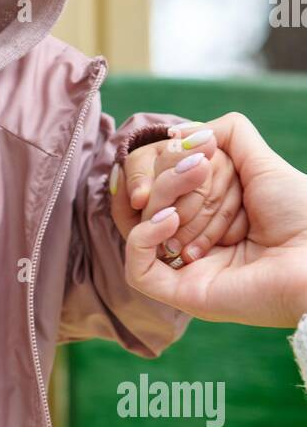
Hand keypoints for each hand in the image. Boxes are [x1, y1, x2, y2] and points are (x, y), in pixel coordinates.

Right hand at [124, 112, 306, 327]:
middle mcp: (195, 240)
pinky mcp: (182, 293)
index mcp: (211, 214)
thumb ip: (226, 135)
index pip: (163, 183)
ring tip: (197, 181)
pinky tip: (169, 219)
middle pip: (149, 203)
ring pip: (140, 229)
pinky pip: (136, 268)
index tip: (201, 151)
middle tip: (201, 166)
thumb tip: (178, 133)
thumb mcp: (260, 161)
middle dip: (171, 177)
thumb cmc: (299, 212)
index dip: (172, 163)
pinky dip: (142, 236)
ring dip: (165, 197)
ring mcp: (186, 269)